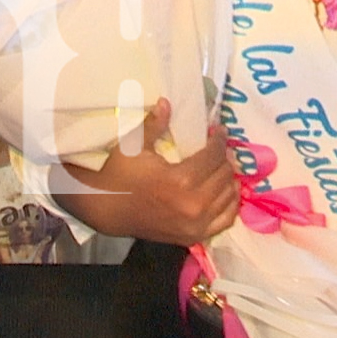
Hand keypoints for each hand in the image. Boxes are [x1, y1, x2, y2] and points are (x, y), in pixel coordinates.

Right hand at [62, 98, 239, 246]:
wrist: (107, 210)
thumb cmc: (119, 175)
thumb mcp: (133, 145)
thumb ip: (154, 124)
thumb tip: (167, 101)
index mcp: (181, 180)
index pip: (213, 156)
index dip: (219, 140)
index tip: (219, 130)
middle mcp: (194, 205)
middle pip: (224, 175)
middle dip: (224, 158)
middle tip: (219, 147)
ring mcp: (195, 224)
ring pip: (229, 196)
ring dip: (228, 178)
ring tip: (221, 166)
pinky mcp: (193, 236)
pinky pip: (225, 220)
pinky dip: (230, 204)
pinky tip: (225, 191)